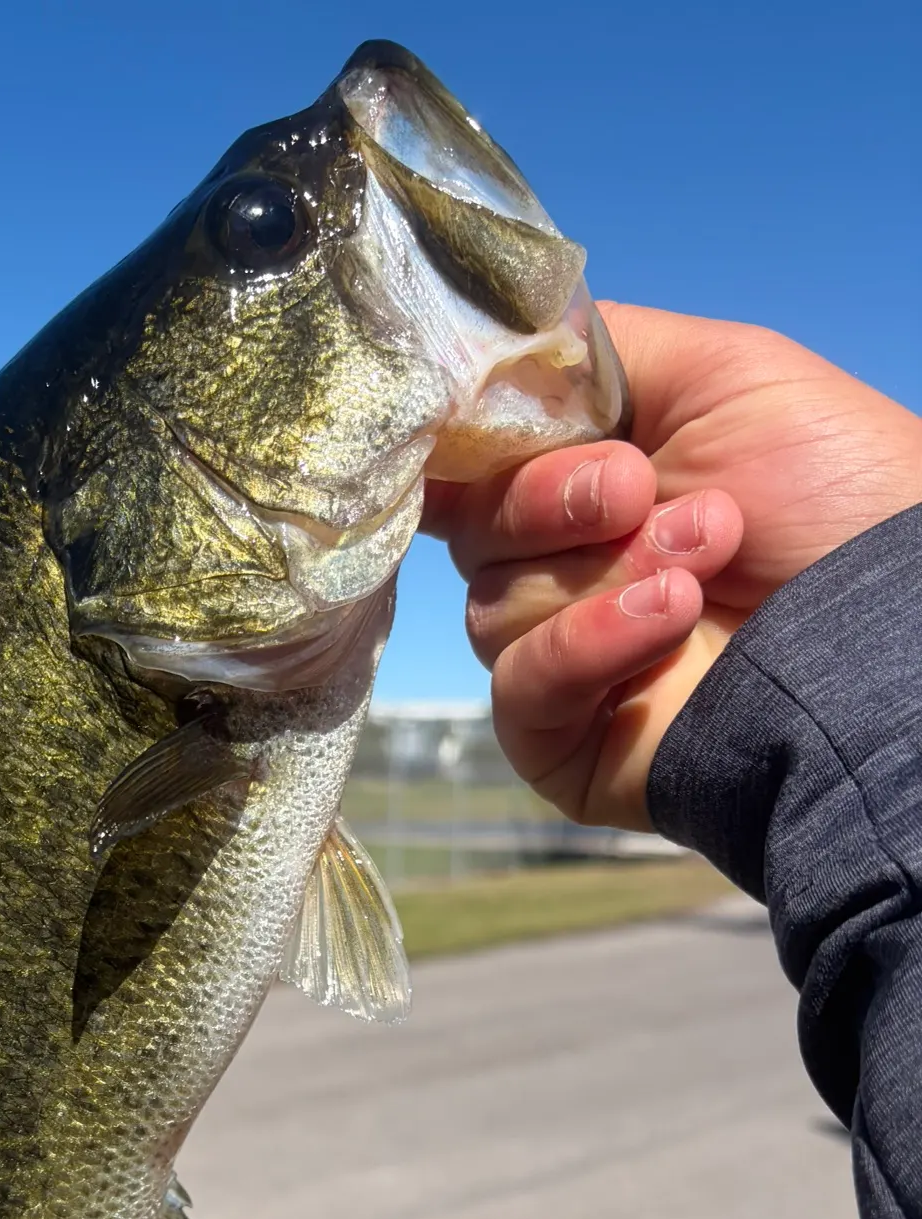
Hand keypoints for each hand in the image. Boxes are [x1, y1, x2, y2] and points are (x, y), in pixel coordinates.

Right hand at [421, 304, 921, 830]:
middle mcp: (558, 565)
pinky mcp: (559, 738)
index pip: (466, 462)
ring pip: (493, 603)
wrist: (889, 631)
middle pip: (471, 526)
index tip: (501, 415)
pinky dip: (583, 644)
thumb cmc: (833, 493)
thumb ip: (588, 353)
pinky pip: (519, 683)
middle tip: (636, 490)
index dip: (469, 438)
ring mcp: (557, 654)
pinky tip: (667, 620)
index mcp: (578, 481)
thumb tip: (477, 357)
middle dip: (550, 498)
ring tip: (705, 561)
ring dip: (601, 572)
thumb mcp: (720, 374)